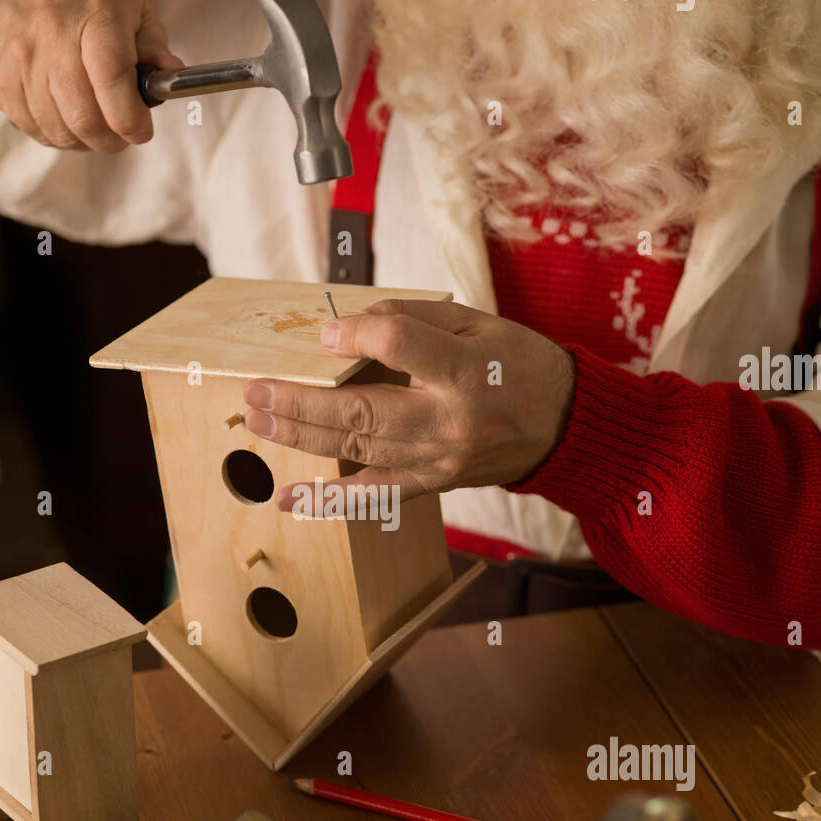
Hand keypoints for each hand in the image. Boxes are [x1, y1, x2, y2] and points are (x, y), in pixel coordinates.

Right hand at [0, 0, 182, 151]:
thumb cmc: (87, 8)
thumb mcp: (131, 11)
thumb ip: (154, 45)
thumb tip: (169, 73)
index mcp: (94, 15)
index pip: (111, 78)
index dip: (130, 117)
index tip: (141, 131)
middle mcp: (51, 35)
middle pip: (84, 117)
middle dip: (111, 139)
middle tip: (120, 135)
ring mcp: (19, 60)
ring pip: (59, 131)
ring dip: (84, 141)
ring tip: (93, 124)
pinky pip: (35, 130)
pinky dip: (57, 136)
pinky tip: (65, 117)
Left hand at [242, 298, 575, 506]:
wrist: (565, 425)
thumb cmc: (519, 365)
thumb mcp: (476, 323)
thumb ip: (411, 321)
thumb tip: (346, 328)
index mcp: (466, 371)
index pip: (398, 348)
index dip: (355, 336)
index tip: (326, 331)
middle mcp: (450, 422)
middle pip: (363, 412)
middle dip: (302, 402)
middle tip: (254, 391)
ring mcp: (440, 461)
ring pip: (360, 452)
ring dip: (302, 437)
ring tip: (256, 421)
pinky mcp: (434, 484)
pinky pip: (376, 495)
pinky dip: (331, 500)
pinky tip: (290, 499)